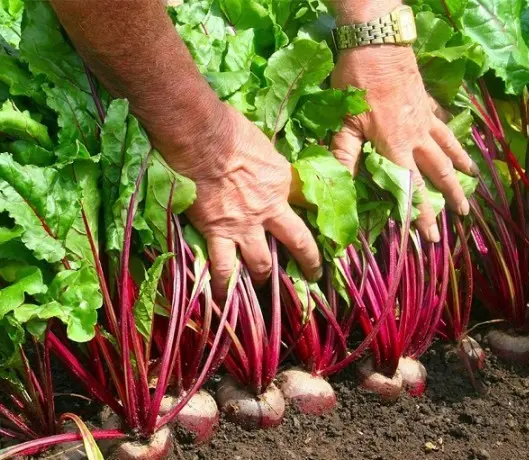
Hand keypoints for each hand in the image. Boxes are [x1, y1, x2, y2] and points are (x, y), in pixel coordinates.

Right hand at [171, 104, 321, 297]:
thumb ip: (267, 164)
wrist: (201, 137)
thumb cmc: (229, 130)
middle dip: (308, 261)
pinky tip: (223, 298)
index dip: (319, 217)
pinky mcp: (218, 233)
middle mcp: (269, 209)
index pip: (309, 203)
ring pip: (261, 263)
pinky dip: (223, 285)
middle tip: (312, 275)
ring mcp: (244, 225)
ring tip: (263, 284)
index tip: (327, 229)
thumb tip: (265, 166)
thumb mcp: (262, 144)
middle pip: (297, 241)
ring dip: (263, 276)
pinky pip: (222, 267)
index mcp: (282, 183)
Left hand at [330, 46, 477, 240]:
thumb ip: (344, 155)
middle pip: (439, 172)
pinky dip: (454, 137)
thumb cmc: (357, 84)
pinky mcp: (426, 103)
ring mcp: (425, 119)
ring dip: (460, 169)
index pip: (411, 189)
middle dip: (450, 197)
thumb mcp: (344, 123)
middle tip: (462, 216)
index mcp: (396, 147)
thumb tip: (339, 186)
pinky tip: (458, 143)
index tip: (429, 235)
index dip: (420, 215)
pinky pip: (444, 126)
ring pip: (448, 149)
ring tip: (471, 184)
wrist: (376, 45)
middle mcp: (416, 137)